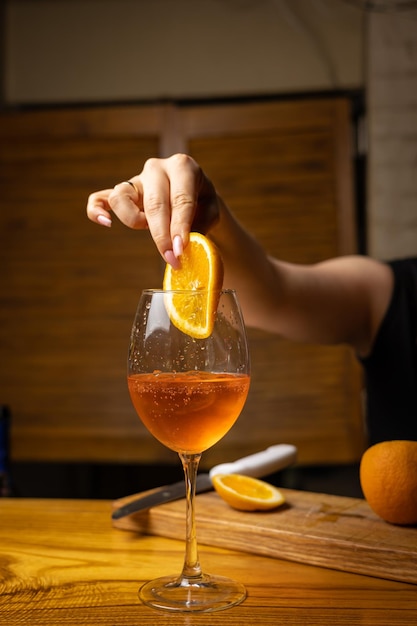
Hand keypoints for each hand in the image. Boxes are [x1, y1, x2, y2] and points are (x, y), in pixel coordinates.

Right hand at [86, 153, 219, 266]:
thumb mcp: (211, 210)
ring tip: (147, 230)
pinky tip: (106, 224)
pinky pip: (100, 198)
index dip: (180, 227)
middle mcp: (156, 168)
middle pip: (154, 202)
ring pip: (122, 196)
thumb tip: (181, 245)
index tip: (180, 250)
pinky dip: (97, 210)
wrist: (194, 193)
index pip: (180, 199)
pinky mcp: (123, 192)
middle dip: (161, 234)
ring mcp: (137, 179)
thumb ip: (200, 225)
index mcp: (182, 167)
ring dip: (133, 220)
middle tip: (170, 258)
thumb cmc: (202, 203)